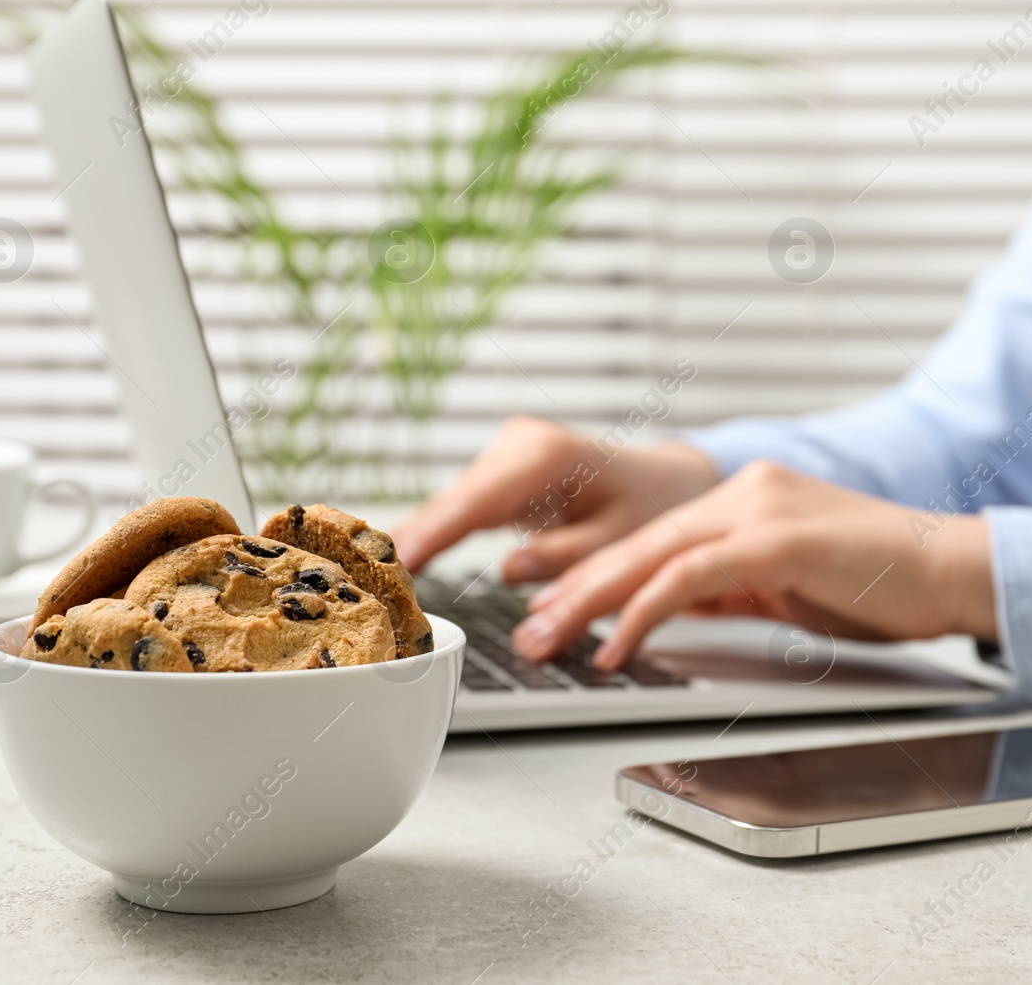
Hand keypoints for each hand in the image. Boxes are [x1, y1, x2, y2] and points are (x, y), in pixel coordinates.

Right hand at [390, 417, 721, 581]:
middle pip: (452, 501)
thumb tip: (516, 587)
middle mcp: (520, 444)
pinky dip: (436, 535)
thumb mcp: (623, 544)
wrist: (667, 482)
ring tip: (371, 580)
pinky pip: (460, 506)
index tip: (396, 561)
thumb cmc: (654, 510)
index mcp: (548, 455)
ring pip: (450, 504)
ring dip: (419, 540)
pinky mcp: (500, 470)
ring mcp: (506, 452)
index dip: (433, 534)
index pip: (476, 501)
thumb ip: (571, 567)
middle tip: (364, 584)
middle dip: (413, 541)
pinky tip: (402, 563)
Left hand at [510, 461, 996, 667]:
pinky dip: (646, 610)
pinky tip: (617, 643)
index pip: (652, 539)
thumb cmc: (880, 587)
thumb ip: (727, 590)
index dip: (594, 575)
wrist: (955, 571)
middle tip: (527, 628)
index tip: (551, 608)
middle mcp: (744, 492)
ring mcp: (760, 509)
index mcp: (745, 499)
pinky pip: (692, 576)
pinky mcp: (778, 537)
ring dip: (590, 601)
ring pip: (651, 554)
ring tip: (549, 638)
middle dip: (572, 588)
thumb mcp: (784, 588)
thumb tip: (672, 609)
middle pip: (637, 542)